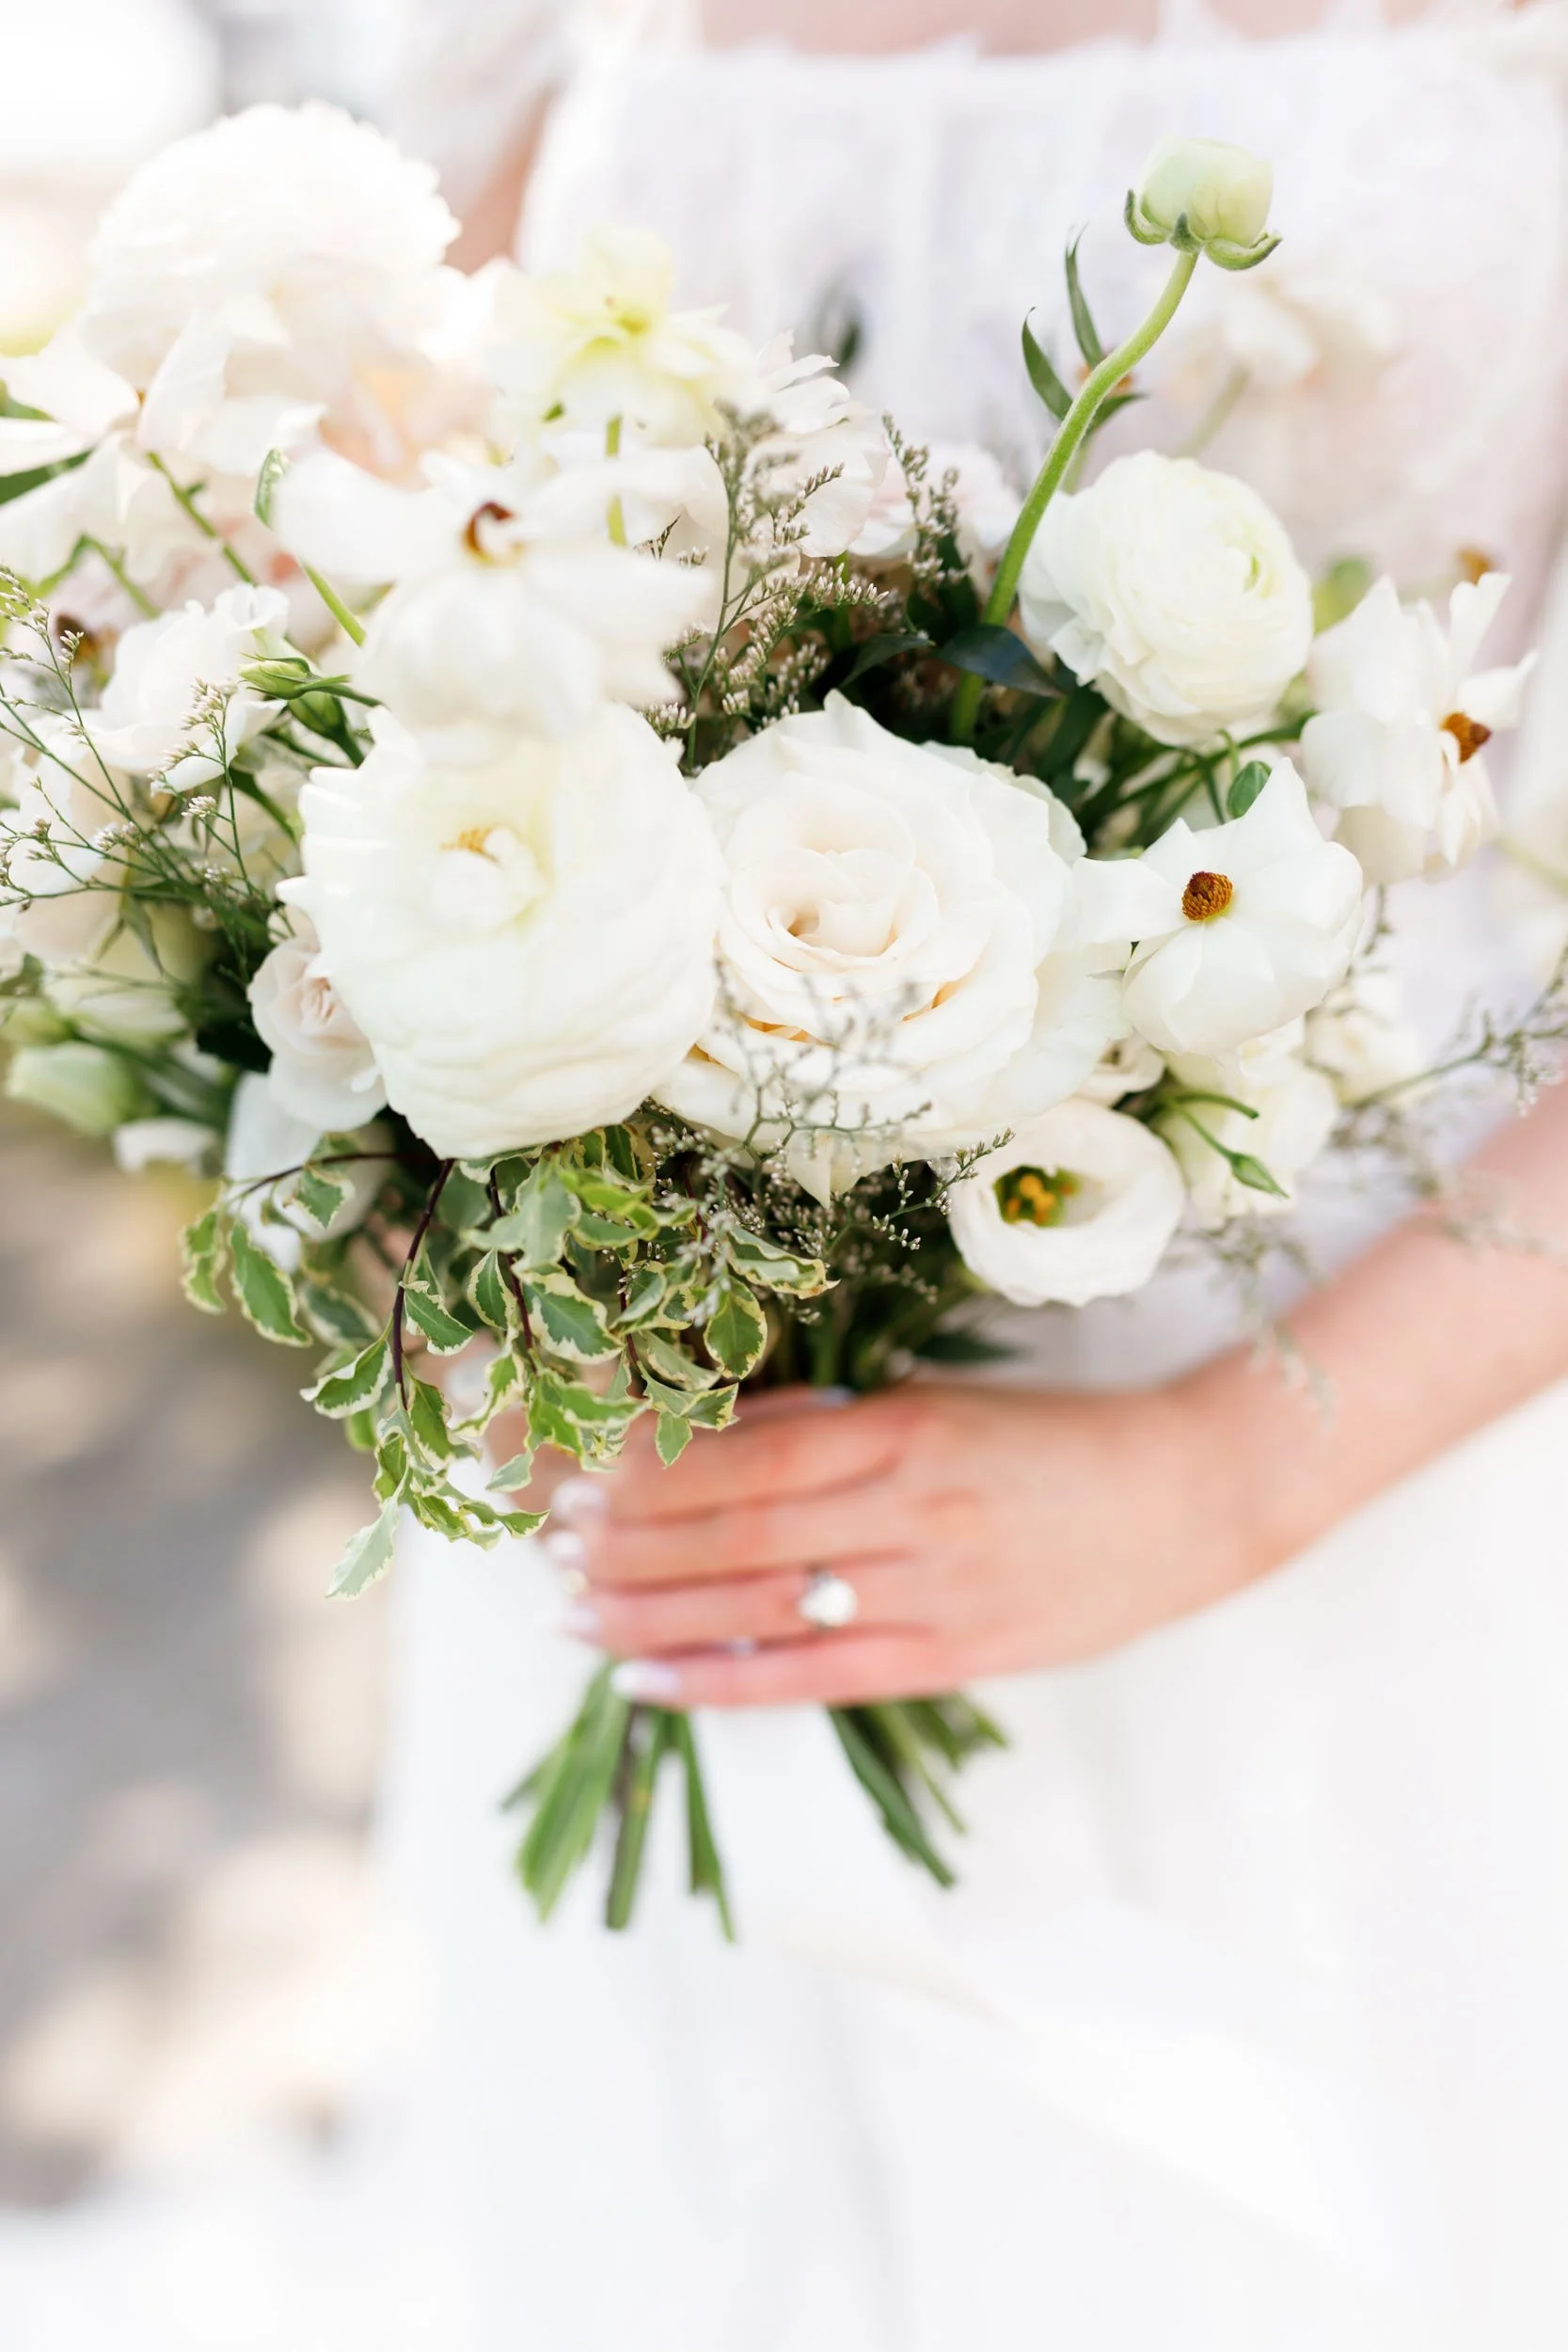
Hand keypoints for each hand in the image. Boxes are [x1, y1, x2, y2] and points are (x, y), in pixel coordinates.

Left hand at [543, 1380, 1262, 1708]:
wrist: (1193, 1495)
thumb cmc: (1057, 1439)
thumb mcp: (941, 1404)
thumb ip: (834, 1426)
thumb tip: (712, 1441)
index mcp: (901, 1429)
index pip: (739, 1455)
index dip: (643, 1473)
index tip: (569, 1476)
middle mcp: (907, 1510)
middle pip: (732, 1533)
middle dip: (623, 1544)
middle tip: (544, 1548)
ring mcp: (931, 1592)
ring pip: (759, 1607)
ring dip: (650, 1614)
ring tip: (569, 1614)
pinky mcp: (954, 1657)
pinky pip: (814, 1679)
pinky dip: (720, 1683)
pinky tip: (646, 1682)